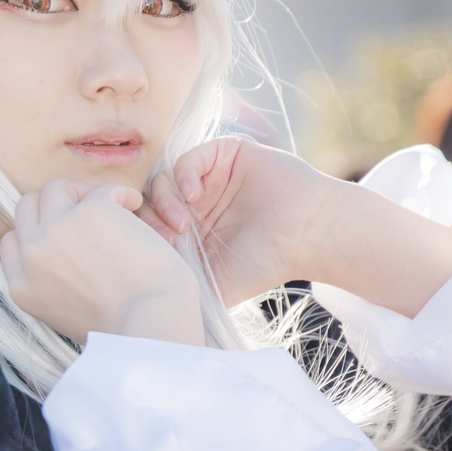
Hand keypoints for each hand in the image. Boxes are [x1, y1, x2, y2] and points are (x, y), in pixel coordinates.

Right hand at [0, 179, 203, 345]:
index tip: (65, 236)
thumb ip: (52, 285)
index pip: (11, 242)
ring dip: (81, 193)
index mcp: (21, 287)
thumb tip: (63, 253)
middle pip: (26, 208)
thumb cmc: (121, 330)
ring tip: (111, 208)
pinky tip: (134, 206)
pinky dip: (120, 194)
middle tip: (86, 216)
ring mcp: (57, 229)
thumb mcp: (67, 317)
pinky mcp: (91, 211)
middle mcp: (32, 256)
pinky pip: (102, 189)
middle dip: (54, 207)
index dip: (36, 232)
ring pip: (55, 188)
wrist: (150, 326)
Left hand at [144, 136, 451, 316]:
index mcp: (191, 231)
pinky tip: (194, 194)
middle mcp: (197, 202)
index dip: (143, 235)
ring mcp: (210, 178)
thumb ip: (182, 285)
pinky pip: (190, 156)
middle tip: (167, 237)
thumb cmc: (265, 265)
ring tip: (182, 223)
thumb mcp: (214, 284)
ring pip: (165, 178)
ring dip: (166, 199)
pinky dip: (184, 173)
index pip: (149, 223)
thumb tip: (147, 296)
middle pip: (151, 199)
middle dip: (150, 218)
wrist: (308, 236)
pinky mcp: (227, 155)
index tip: (154, 253)